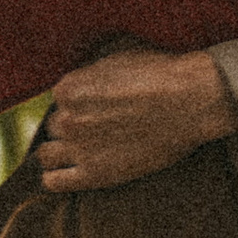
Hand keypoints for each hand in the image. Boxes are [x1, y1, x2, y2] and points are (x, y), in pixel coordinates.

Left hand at [35, 42, 237, 190]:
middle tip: (97, 129)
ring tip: (83, 152)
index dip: (77, 105)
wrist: (191, 102)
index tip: (95, 108)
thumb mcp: (118, 56)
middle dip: (72, 127)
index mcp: (69, 88)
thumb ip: (90, 70)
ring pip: (46, 155)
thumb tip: (81, 76)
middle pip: (54, 126)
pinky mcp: (93, 175)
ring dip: (61, 152)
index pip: (58, 101)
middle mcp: (68, 118)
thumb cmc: (162, 74)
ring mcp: (79, 148)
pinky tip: (71, 173)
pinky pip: (53, 182)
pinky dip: (57, 178)